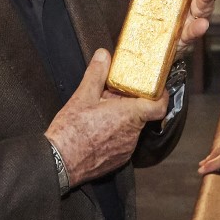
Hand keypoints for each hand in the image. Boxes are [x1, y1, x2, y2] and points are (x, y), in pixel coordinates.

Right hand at [47, 49, 170, 184]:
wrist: (59, 163)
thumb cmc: (71, 132)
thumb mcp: (82, 96)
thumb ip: (96, 74)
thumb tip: (103, 56)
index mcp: (130, 115)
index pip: (159, 106)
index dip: (160, 96)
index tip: (154, 89)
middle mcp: (133, 134)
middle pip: (142, 115)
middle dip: (131, 104)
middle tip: (115, 95)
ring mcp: (126, 149)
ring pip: (131, 129)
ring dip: (122, 120)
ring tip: (102, 113)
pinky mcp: (117, 161)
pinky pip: (122, 143)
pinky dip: (115, 135)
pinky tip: (98, 130)